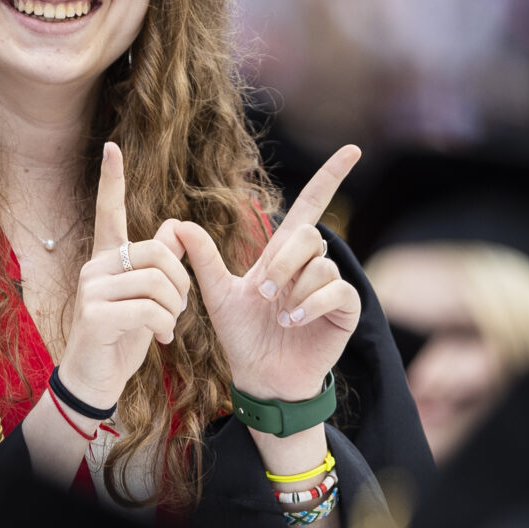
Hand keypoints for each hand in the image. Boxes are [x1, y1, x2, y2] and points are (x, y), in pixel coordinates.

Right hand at [51, 141, 190, 416]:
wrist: (95, 380)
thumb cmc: (122, 337)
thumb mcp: (147, 298)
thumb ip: (161, 264)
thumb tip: (177, 228)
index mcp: (107, 258)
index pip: (108, 211)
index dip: (112, 180)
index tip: (111, 147)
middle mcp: (95, 266)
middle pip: (159, 252)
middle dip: (182, 282)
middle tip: (178, 308)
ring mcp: (92, 289)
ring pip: (159, 282)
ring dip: (175, 310)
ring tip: (167, 327)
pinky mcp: (95, 314)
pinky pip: (150, 309)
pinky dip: (166, 327)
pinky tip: (161, 339)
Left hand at [168, 145, 362, 410]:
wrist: (259, 377)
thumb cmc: (242, 336)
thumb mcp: (217, 295)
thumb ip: (202, 259)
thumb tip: (177, 224)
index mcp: (283, 255)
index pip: (310, 206)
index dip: (329, 177)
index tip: (352, 150)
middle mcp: (310, 265)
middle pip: (307, 235)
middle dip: (282, 263)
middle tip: (263, 291)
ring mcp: (330, 286)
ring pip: (321, 264)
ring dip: (293, 290)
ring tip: (278, 316)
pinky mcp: (345, 309)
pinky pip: (336, 289)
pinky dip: (310, 304)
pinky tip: (293, 321)